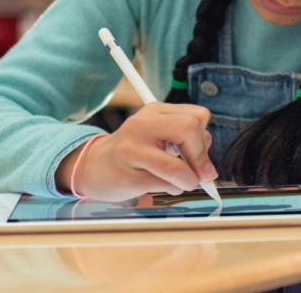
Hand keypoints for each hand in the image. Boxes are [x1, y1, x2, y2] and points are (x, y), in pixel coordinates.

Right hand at [55, 103, 216, 201]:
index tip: (201, 157)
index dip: (204, 139)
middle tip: (198, 174)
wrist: (91, 167)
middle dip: (200, 157)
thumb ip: (184, 141)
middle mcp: (142, 124)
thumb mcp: (158, 136)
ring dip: (187, 181)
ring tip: (177, 182)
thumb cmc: (132, 153)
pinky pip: (165, 185)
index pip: (197, 116)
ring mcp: (133, 150)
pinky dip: (172, 189)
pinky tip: (160, 186)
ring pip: (179, 166)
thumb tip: (208, 166)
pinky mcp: (128, 175)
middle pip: (190, 129)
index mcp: (154, 111)